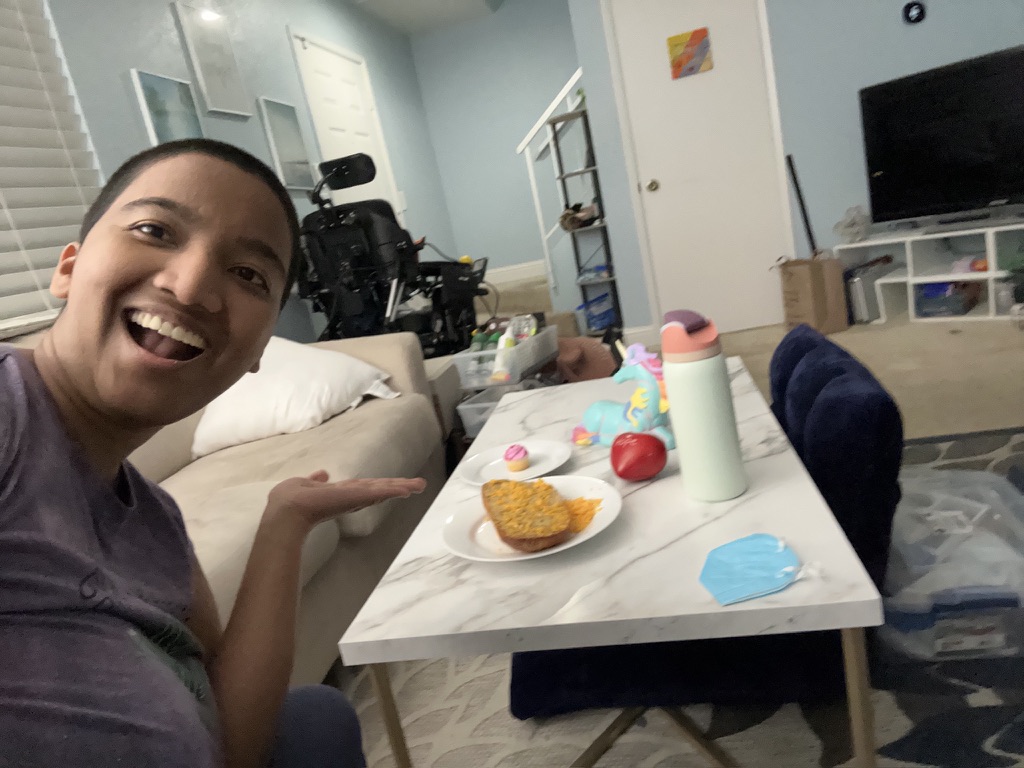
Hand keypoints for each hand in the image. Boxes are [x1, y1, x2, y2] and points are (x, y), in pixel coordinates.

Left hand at [266, 471, 426, 533]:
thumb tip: (323, 473)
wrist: (287, 510)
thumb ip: (315, 480)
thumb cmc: (290, 499)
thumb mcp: (303, 484)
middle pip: (378, 489)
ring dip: (401, 487)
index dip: (378, 486)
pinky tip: (408, 488)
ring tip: (420, 485)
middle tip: (418, 485)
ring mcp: (354, 498)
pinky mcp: (357, 497)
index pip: (362, 488)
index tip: (393, 484)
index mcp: (338, 493)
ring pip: (383, 490)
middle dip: (397, 486)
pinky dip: (394, 489)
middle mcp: (350, 496)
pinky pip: (380, 491)